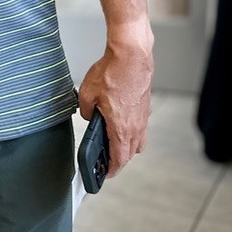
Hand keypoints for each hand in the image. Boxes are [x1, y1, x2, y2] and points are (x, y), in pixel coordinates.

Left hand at [77, 29, 152, 178]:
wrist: (131, 56)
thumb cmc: (112, 73)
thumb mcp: (87, 94)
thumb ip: (86, 111)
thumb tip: (89, 116)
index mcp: (121, 128)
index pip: (119, 158)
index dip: (112, 170)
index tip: (107, 175)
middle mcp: (136, 126)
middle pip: (129, 152)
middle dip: (119, 159)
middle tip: (108, 161)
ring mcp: (143, 116)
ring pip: (137, 140)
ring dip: (127, 145)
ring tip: (113, 143)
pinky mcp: (145, 106)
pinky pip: (140, 126)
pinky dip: (132, 130)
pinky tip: (121, 121)